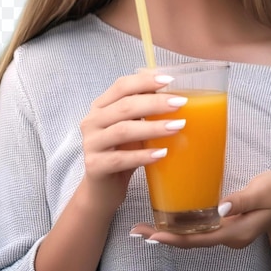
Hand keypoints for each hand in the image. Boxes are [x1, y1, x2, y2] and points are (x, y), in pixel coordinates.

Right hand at [79, 72, 187, 211]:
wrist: (102, 190)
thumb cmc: (122, 152)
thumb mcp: (133, 127)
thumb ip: (144, 110)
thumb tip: (174, 93)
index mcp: (101, 106)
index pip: (121, 86)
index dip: (145, 81)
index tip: (169, 81)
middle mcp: (92, 121)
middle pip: (125, 106)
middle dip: (155, 103)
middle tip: (180, 103)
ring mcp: (91, 144)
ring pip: (124, 130)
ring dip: (153, 128)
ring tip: (177, 127)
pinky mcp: (94, 166)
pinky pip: (120, 159)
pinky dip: (143, 155)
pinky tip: (162, 154)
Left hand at [130, 170, 270, 248]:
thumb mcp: (264, 193)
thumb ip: (242, 200)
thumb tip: (219, 208)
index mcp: (235, 232)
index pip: (198, 239)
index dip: (173, 238)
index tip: (151, 235)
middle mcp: (227, 236)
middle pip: (190, 240)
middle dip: (163, 237)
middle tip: (137, 230)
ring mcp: (226, 231)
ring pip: (193, 235)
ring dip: (169, 231)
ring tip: (144, 227)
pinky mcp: (225, 222)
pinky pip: (199, 227)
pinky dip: (181, 223)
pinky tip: (169, 216)